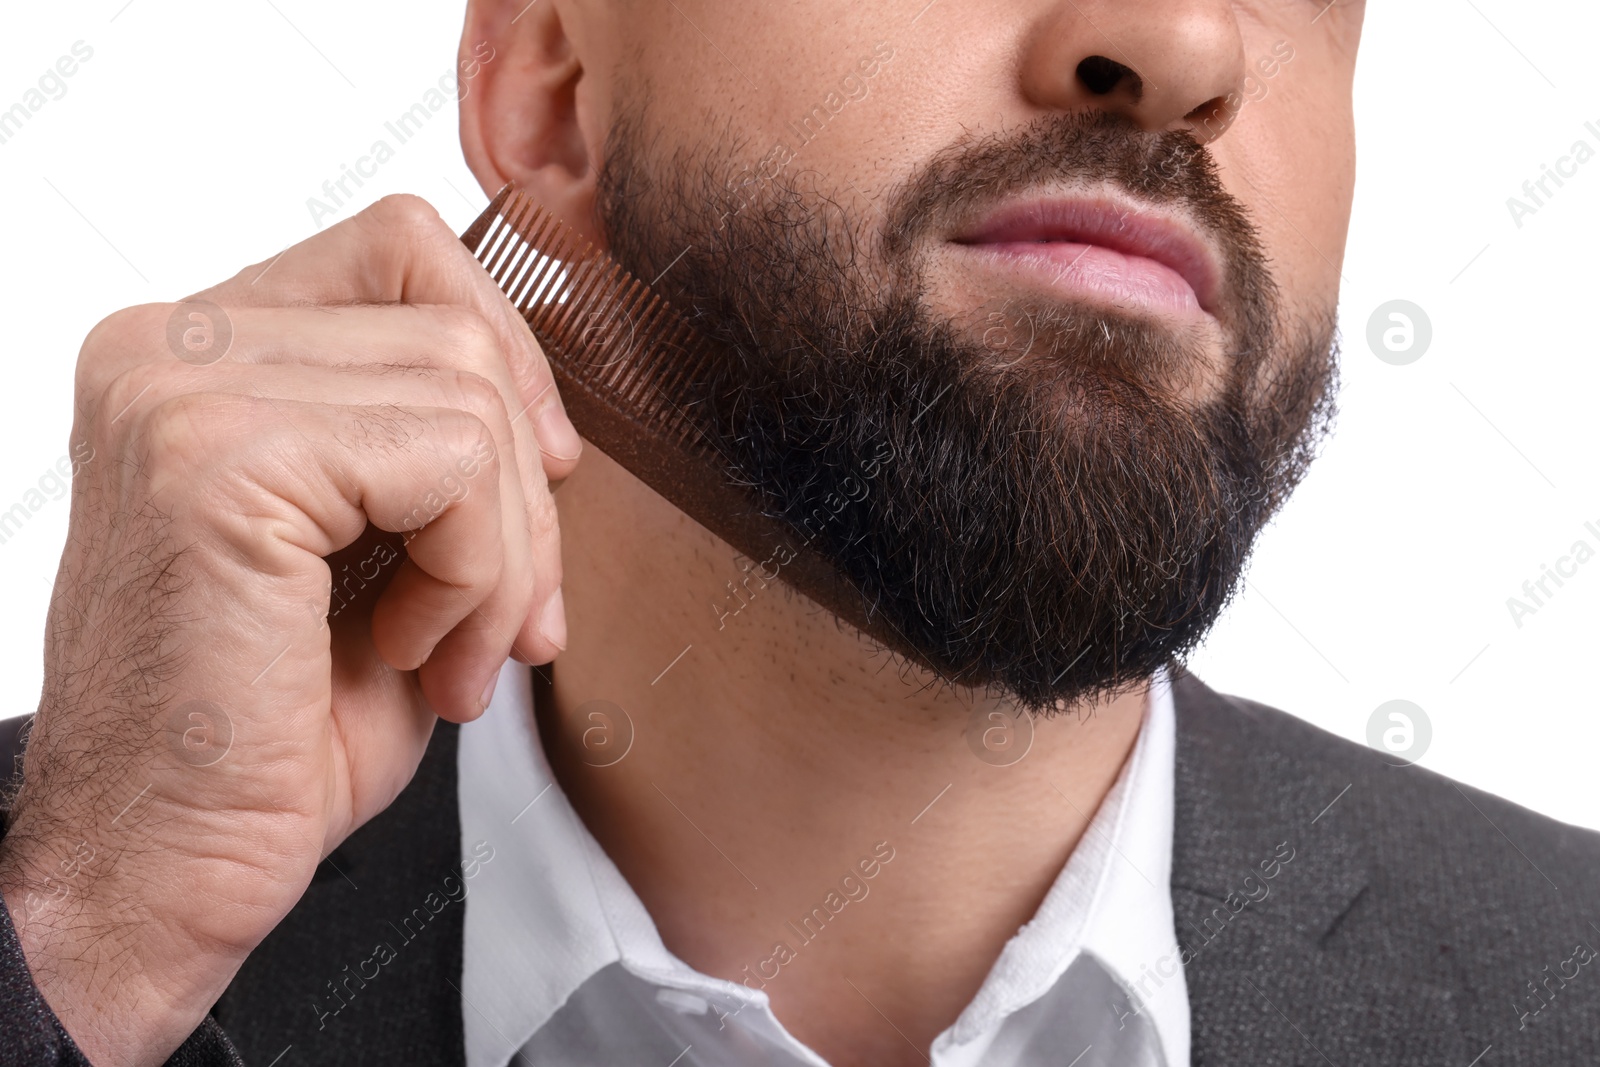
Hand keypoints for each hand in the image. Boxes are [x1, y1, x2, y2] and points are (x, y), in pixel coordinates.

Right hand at [0, 195, 578, 1065]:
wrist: (166, 869)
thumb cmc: (269, 734)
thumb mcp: (383, 554)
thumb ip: (440, 448)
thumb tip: (551, 406)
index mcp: (198, 358)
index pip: (402, 249)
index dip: (503, 357)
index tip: (540, 476)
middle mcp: (167, 350)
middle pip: (451, 325)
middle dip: (523, 490)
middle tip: (505, 619)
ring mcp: (180, 391)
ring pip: (467, 391)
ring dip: (504, 552)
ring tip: (450, 652)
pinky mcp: (217, 457)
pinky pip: (451, 463)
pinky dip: (477, 574)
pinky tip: (411, 653)